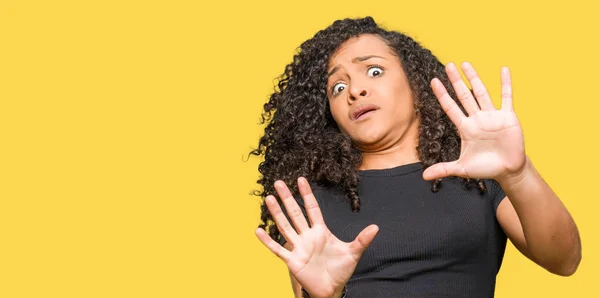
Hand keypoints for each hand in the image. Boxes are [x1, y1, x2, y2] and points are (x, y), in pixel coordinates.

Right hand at [255, 177, 378, 297]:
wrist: (331, 290)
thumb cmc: (341, 271)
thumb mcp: (353, 253)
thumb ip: (362, 239)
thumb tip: (376, 227)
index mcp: (321, 231)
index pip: (312, 209)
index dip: (306, 194)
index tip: (301, 179)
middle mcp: (307, 236)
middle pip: (295, 213)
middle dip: (287, 198)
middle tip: (278, 182)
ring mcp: (298, 247)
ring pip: (285, 226)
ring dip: (276, 213)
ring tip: (268, 198)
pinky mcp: (292, 261)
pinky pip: (277, 249)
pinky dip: (267, 241)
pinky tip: (258, 230)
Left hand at [423, 62, 526, 181]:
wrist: (508, 170)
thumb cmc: (485, 168)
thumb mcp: (462, 169)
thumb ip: (444, 169)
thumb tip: (424, 176)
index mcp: (465, 128)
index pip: (450, 107)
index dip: (442, 95)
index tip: (433, 81)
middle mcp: (477, 118)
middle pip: (464, 95)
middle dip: (456, 81)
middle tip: (449, 65)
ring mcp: (492, 115)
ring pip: (481, 92)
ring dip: (474, 78)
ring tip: (466, 64)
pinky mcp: (508, 116)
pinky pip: (506, 97)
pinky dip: (506, 83)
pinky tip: (503, 69)